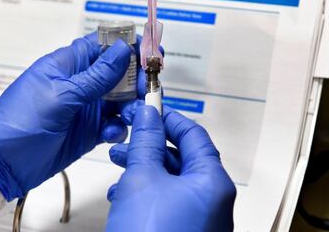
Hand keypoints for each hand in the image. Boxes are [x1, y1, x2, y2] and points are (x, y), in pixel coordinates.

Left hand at [0, 33, 135, 200]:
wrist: (4, 161)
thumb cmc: (21, 120)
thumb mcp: (61, 94)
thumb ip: (96, 76)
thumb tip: (123, 49)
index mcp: (69, 65)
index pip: (103, 45)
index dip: (128, 45)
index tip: (150, 52)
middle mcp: (80, 83)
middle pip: (119, 73)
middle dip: (135, 80)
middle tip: (144, 90)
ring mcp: (86, 107)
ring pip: (121, 100)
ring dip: (131, 106)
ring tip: (130, 115)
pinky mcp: (90, 130)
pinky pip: (114, 124)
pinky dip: (118, 128)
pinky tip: (110, 134)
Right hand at [106, 105, 235, 231]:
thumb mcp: (143, 177)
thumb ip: (146, 141)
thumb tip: (148, 114)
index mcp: (211, 182)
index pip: (194, 135)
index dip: (170, 118)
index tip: (149, 109)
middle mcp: (211, 200)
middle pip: (181, 158)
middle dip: (150, 144)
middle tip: (127, 132)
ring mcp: (198, 218)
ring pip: (169, 180)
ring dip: (142, 167)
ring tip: (117, 160)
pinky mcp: (181, 231)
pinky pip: (165, 202)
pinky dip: (144, 191)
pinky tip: (120, 194)